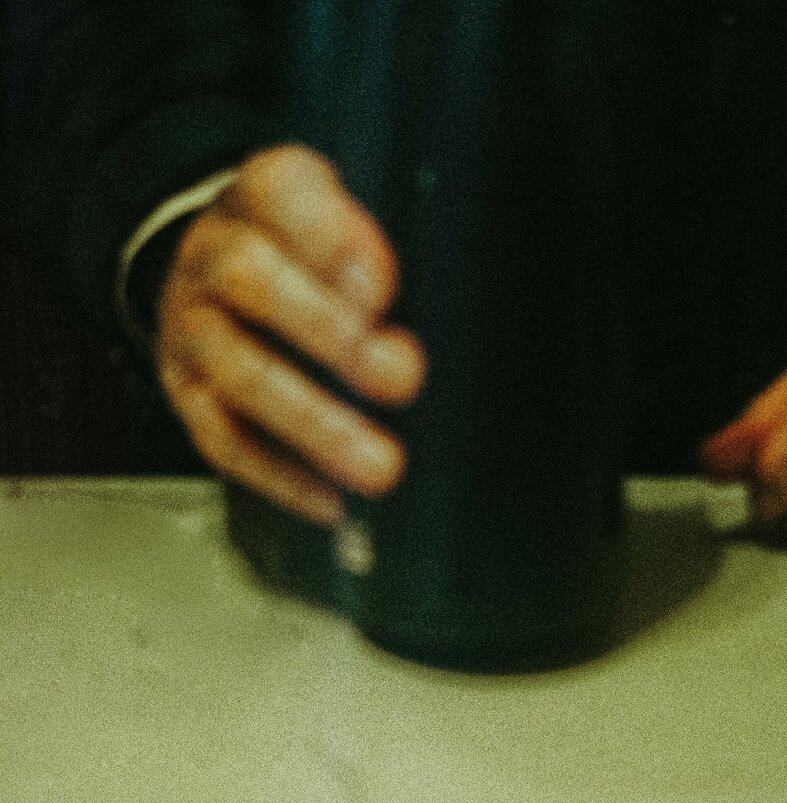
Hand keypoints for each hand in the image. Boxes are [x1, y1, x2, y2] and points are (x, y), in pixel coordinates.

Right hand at [156, 144, 425, 526]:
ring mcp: (192, 328)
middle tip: (399, 375)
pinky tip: (333, 499)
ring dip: (315, 423)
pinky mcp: (186, 393)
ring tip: (379, 464)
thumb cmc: (306, 247)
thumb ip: (367, 245)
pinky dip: (282, 475)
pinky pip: (224, 439)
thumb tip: (382, 298)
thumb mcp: (343, 216)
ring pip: (240, 373)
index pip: (282, 192)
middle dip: (327, 333)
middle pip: (250, 281)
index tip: (382, 287)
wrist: (222, 265)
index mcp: (262, 196)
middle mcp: (212, 255)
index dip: (331, 239)